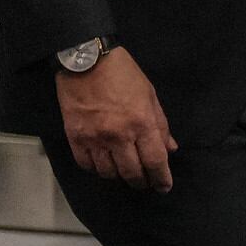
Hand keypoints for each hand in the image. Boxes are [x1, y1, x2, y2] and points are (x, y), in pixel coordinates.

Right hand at [56, 47, 176, 191]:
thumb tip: (170, 149)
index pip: (155, 161)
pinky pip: (87, 165)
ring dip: (119, 177)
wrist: (85, 59)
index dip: (162, 178)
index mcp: (142, 123)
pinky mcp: (76, 138)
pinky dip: (96, 169)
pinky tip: (102, 164)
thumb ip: (161, 124)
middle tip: (144, 182)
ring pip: (109, 173)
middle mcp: (119, 135)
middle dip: (142, 182)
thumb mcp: (149, 94)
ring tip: (123, 172)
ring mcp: (95, 138)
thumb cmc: (122, 73)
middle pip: (133, 173)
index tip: (164, 186)